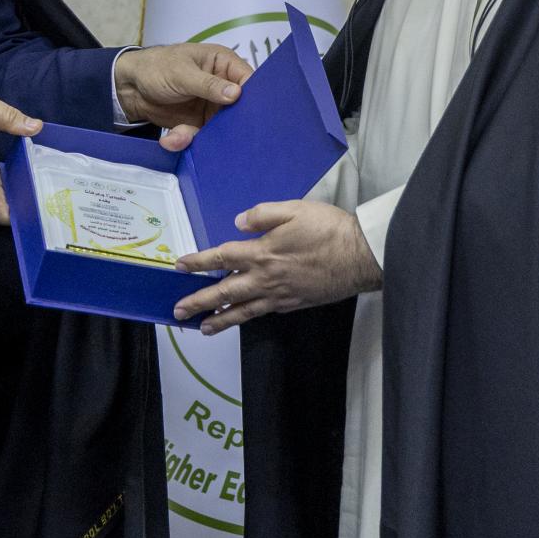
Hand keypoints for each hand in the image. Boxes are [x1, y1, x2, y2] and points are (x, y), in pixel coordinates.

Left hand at [113, 43, 253, 150]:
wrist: (130, 87)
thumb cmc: (157, 67)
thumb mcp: (182, 73)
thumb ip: (208, 84)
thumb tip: (236, 94)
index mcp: (223, 64)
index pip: (248, 80)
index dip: (253, 97)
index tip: (250, 115)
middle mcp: (222, 85)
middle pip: (240, 109)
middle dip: (230, 125)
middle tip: (220, 135)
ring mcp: (212, 106)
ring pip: (222, 127)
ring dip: (203, 135)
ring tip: (180, 134)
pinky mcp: (200, 122)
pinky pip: (203, 136)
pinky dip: (187, 140)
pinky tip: (171, 139)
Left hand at [170, 200, 381, 333]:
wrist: (360, 256)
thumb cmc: (328, 229)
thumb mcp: (294, 209)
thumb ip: (263, 214)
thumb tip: (238, 222)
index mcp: (262, 253)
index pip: (221, 258)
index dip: (198, 263)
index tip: (179, 267)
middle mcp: (266, 278)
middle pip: (224, 292)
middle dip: (199, 302)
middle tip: (178, 312)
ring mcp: (280, 295)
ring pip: (243, 310)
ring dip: (220, 320)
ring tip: (202, 328)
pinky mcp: (294, 304)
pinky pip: (265, 312)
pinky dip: (250, 316)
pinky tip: (243, 317)